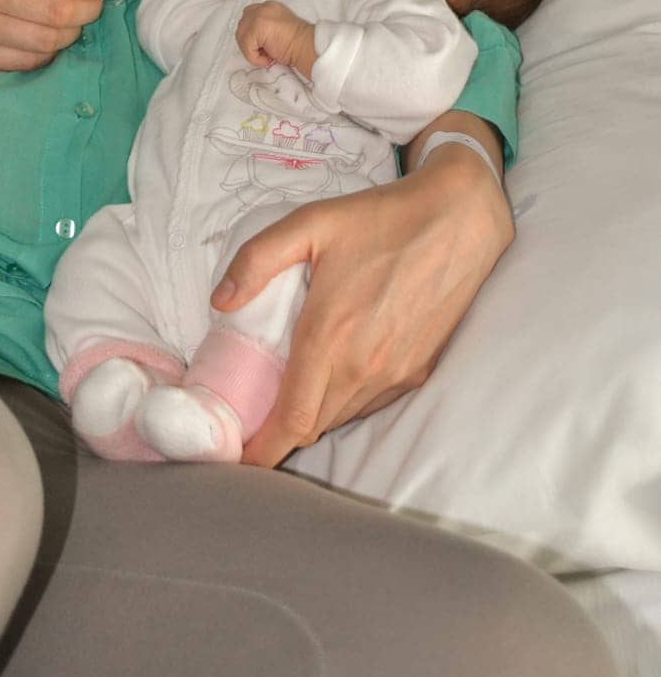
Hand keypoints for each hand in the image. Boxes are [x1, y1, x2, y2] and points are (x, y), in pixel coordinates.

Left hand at [209, 153, 514, 466]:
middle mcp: (364, 367)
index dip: (262, 449)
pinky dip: (345, 401)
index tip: (238, 458)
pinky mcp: (419, 371)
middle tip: (253, 417)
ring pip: (342, 417)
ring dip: (313, 416)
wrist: (457, 220)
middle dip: (280, 432)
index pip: (292, 419)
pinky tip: (334, 372)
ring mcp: (395, 374)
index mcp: (330, 336)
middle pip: (313, 426)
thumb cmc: (379, 219)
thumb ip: (256, 261)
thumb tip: (219, 302)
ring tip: (288, 394)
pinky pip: (371, 403)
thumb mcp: (309, 223)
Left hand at [236, 0, 315, 75]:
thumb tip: (251, 40)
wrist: (308, 46)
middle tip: (266, 53)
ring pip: (241, 37)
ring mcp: (258, 16)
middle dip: (249, 42)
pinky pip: (246, 47)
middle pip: (242, 26)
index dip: (252, 35)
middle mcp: (262, 7)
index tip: (265, 47)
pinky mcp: (256, 27)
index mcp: (268, 7)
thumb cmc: (297, 44)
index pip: (248, 18)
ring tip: (268, 56)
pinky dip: (254, 58)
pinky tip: (269, 59)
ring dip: (252, 51)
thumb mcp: (278, 29)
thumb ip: (264, 28)